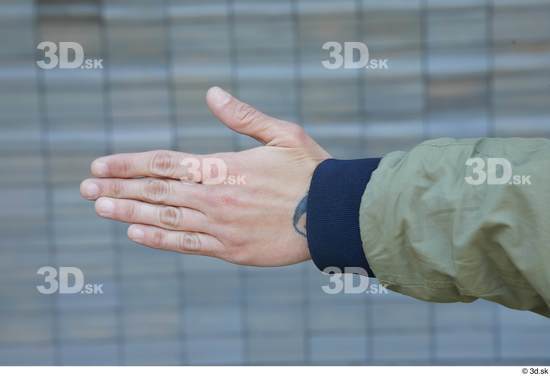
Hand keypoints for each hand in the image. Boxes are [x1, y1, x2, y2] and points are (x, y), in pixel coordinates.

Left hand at [80, 87, 329, 265]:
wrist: (334, 215)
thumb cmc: (311, 172)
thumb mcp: (283, 133)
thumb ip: (243, 116)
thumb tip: (212, 93)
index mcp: (223, 167)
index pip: (163, 163)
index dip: (128, 164)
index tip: (100, 165)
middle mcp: (214, 198)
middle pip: (155, 191)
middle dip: (117, 188)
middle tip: (85, 187)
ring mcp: (220, 226)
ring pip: (164, 218)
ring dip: (128, 212)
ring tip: (99, 207)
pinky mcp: (230, 250)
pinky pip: (187, 244)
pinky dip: (158, 239)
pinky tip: (135, 234)